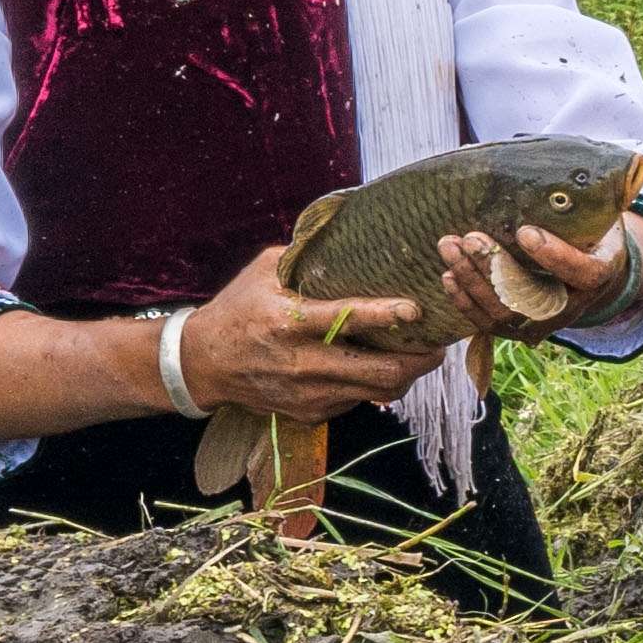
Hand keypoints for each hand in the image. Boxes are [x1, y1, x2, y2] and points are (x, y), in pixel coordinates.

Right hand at [172, 242, 444, 418]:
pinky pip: (359, 402)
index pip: (347, 320)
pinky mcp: (310, 413)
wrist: (203, 363)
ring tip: (421, 355)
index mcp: (289, 322)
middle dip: (420, 359)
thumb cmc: (239, 308)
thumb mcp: (265, 271)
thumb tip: (349, 228)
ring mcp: (308, 393)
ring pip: (378, 392)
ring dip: (406, 375)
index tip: (417, 308)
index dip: (387, 315)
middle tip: (439, 343)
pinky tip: (382, 367)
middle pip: (380, 371)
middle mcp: (301, 363)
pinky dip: (377, 387)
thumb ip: (307, 255)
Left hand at [447, 212, 642, 339]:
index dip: (554, 255)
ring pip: (504, 313)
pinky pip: (488, 324)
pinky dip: (465, 301)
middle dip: (495, 267)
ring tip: (450, 246)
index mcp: (601, 273)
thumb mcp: (597, 210)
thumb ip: (580, 194)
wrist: (587, 266)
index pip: (582, 272)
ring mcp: (545, 321)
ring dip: (472, 280)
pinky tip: (449, 275)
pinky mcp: (519, 327)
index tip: (524, 231)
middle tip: (471, 236)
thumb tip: (547, 158)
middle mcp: (574, 305)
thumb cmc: (588, 228)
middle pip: (533, 298)